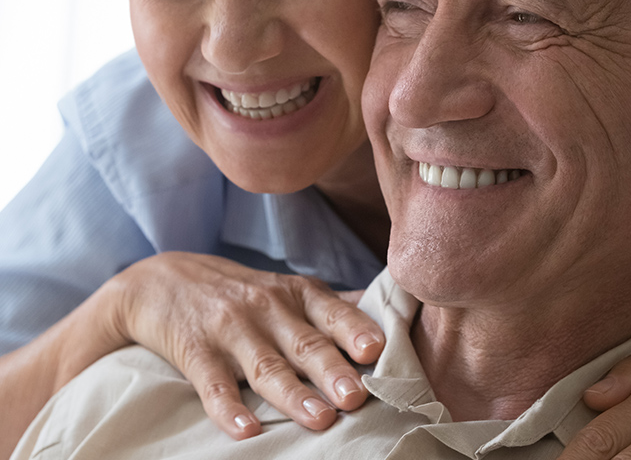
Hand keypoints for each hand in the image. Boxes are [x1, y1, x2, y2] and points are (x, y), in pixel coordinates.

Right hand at [100, 253, 383, 439]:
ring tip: (320, 419)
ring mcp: (230, 329)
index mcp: (295, 294)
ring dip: (294, 394)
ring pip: (266, 365)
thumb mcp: (287, 288)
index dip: (354, 328)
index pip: (331, 311)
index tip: (377, 348)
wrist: (163, 281)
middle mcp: (267, 308)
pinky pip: (213, 384)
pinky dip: (228, 408)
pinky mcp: (195, 351)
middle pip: (304, 342)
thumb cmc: (241, 291)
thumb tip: (388, 308)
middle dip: (331, 368)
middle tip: (356, 395)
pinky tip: (246, 430)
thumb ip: (333, 304)